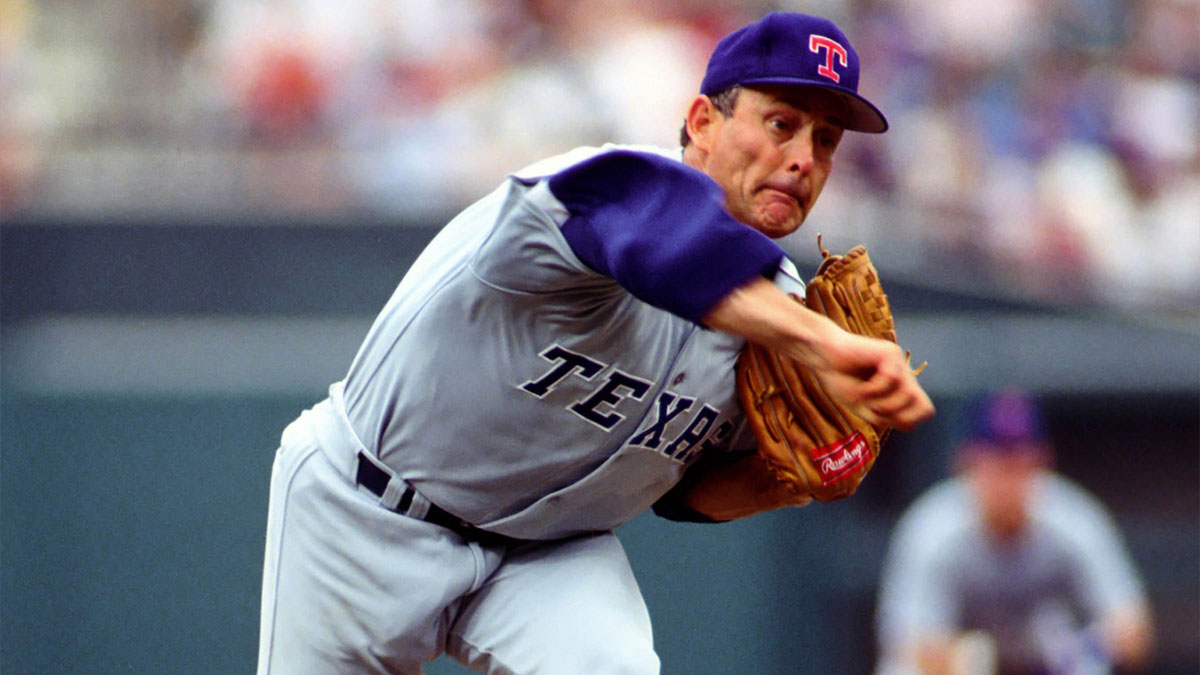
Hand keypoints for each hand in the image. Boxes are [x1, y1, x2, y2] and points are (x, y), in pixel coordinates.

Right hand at [815, 329, 933, 430]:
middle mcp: (905, 375)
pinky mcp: (889, 352)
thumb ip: (887, 418)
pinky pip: (891, 378)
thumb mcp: (865, 409)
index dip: (908, 421)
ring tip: (866, 400)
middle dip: (897, 415)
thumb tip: (908, 424)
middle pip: (923, 407)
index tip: (883, 418)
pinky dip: (873, 390)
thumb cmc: (841, 380)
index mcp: (902, 388)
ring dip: (885, 404)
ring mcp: (899, 363)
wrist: (823, 357)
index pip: (925, 411)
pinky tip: (860, 388)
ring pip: (908, 394)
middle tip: (874, 410)